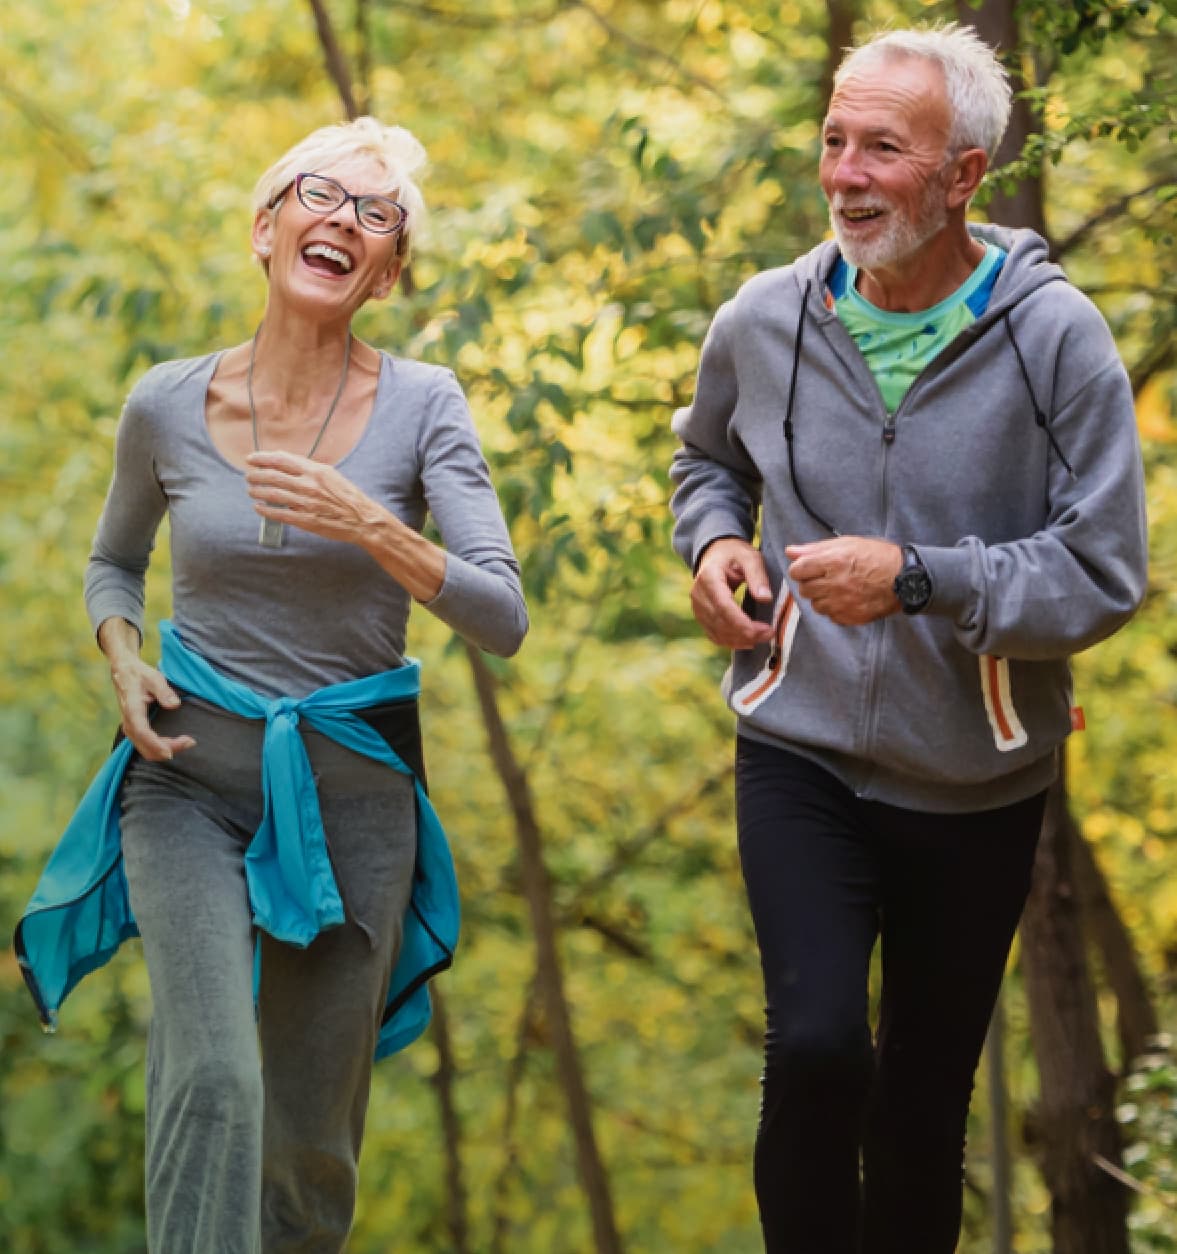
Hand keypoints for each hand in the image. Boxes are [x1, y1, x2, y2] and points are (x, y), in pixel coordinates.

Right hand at [98, 618, 194, 760]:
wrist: (124, 673)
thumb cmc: (140, 675)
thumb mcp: (154, 678)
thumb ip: (164, 691)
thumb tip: (174, 705)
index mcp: (132, 711)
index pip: (143, 733)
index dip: (157, 745)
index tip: (171, 752)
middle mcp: (129, 723)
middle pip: (145, 747)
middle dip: (167, 750)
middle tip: (190, 742)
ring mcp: (130, 728)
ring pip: (145, 750)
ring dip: (164, 751)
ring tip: (186, 742)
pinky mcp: (135, 730)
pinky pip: (146, 746)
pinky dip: (159, 749)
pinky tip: (174, 743)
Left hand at [245, 450, 383, 544]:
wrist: (362, 519)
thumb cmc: (346, 496)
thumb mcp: (330, 475)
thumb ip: (308, 469)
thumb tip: (284, 463)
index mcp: (316, 471)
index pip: (282, 460)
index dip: (263, 458)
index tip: (251, 459)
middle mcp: (310, 485)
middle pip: (274, 477)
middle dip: (256, 475)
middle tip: (249, 476)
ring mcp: (307, 503)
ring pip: (274, 495)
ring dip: (258, 491)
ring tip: (251, 490)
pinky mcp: (307, 520)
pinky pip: (280, 514)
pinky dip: (266, 511)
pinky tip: (258, 507)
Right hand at [690, 537, 775, 648]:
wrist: (715, 553)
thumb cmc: (734, 554)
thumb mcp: (750, 556)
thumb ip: (758, 575)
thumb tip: (766, 599)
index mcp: (709, 577)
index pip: (724, 607)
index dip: (743, 623)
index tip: (765, 630)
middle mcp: (698, 594)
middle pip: (720, 622)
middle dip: (746, 633)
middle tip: (770, 634)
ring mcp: (697, 607)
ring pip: (716, 632)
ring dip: (739, 640)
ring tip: (762, 637)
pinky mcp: (700, 615)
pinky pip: (713, 634)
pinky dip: (730, 642)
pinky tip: (747, 642)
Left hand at [786, 537, 902, 625]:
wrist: (905, 579)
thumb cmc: (877, 557)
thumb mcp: (847, 544)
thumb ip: (816, 549)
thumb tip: (790, 552)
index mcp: (833, 562)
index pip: (797, 570)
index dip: (801, 569)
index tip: (808, 569)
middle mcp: (835, 584)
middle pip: (804, 590)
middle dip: (811, 584)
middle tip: (826, 578)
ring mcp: (843, 603)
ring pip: (816, 605)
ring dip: (822, 598)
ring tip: (839, 589)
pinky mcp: (850, 617)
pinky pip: (831, 617)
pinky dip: (835, 610)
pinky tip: (847, 600)